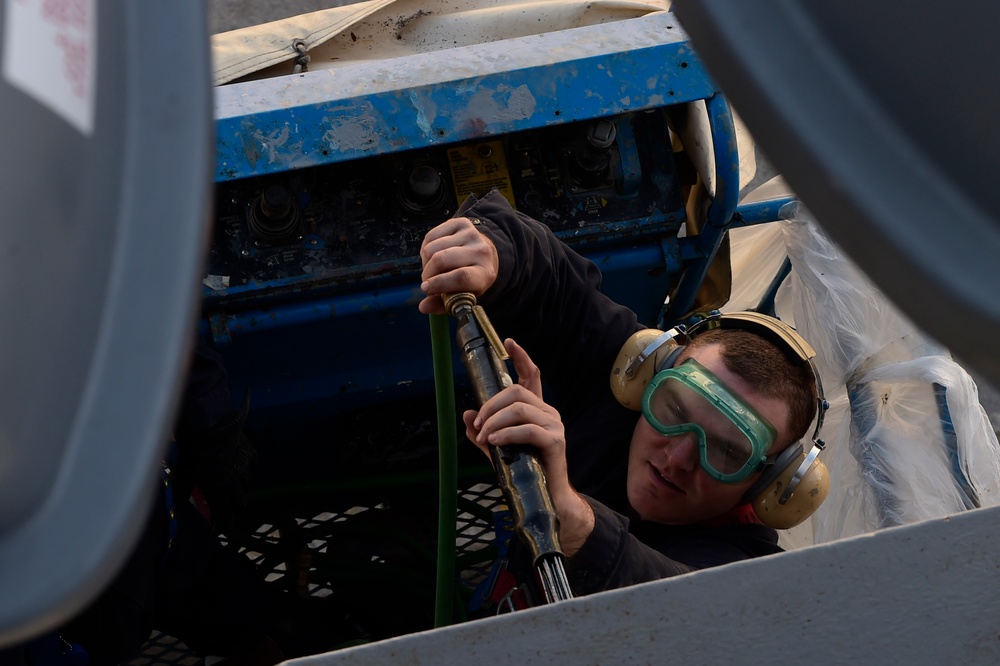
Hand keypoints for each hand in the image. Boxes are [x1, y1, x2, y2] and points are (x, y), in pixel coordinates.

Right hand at [418, 217, 498, 314]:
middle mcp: (481, 252)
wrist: (483, 255)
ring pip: (432, 248)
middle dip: (427, 273)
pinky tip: (432, 256)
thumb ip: (442, 304)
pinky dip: (425, 249)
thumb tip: (423, 307)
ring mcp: (471, 235)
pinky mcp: (461, 223)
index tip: (426, 289)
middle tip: (427, 282)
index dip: (439, 283)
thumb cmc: (469, 280)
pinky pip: (431, 236)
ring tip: (432, 269)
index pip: (461, 277)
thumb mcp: (462, 296)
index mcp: (485, 274)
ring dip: (425, 262)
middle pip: (443, 260)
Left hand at [463, 339, 594, 555]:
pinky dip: (506, 434)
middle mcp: (548, 412)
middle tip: (478, 423)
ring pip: (519, 408)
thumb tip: (467, 414)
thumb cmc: (524, 471)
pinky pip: (527, 429)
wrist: (547, 498)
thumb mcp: (497, 449)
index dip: (521, 357)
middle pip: (517, 391)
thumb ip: (482, 432)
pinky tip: (494, 443)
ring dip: (495, 421)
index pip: (532, 375)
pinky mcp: (555, 440)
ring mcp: (554, 425)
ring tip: (484, 437)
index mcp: (536, 410)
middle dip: (491, 404)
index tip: (509, 342)